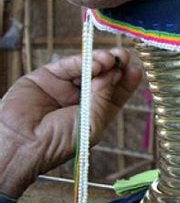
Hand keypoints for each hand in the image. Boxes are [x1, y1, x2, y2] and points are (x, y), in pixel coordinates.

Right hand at [0, 49, 141, 197]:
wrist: (21, 145)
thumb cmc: (58, 143)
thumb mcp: (91, 122)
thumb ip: (104, 95)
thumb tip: (115, 71)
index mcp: (93, 115)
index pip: (115, 94)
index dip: (126, 82)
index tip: (136, 69)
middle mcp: (80, 100)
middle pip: (104, 77)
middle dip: (116, 67)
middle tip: (125, 57)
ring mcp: (64, 87)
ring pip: (88, 68)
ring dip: (103, 61)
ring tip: (111, 60)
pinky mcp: (47, 76)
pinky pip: (70, 64)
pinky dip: (85, 60)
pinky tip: (97, 62)